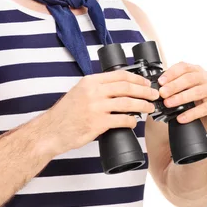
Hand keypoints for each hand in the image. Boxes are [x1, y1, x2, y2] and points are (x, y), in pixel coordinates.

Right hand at [43, 69, 158, 156]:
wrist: (51, 130)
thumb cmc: (65, 114)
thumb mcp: (79, 92)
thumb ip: (96, 88)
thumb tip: (117, 88)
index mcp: (90, 81)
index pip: (119, 75)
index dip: (137, 78)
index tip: (146, 82)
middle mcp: (93, 92)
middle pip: (127, 87)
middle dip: (145, 91)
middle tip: (154, 95)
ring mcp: (96, 107)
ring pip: (128, 103)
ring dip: (142, 105)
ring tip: (150, 108)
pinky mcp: (98, 123)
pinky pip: (122, 120)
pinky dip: (132, 121)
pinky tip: (134, 122)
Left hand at [158, 61, 206, 138]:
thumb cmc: (194, 104)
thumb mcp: (183, 92)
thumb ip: (173, 88)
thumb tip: (155, 89)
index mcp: (197, 71)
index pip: (183, 67)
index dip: (171, 73)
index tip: (160, 82)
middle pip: (190, 78)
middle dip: (174, 86)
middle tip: (162, 94)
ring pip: (197, 91)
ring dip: (181, 98)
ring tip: (168, 104)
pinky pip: (205, 107)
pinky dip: (191, 113)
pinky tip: (181, 117)